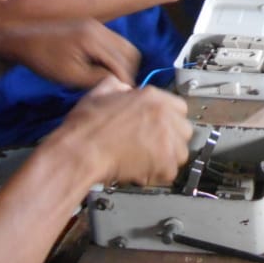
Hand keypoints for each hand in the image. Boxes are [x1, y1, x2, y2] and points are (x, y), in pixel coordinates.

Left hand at [0, 19, 139, 86]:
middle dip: (128, 71)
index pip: (122, 61)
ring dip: (123, 64)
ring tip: (113, 80)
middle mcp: (100, 29)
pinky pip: (114, 42)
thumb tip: (121, 84)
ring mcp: (97, 26)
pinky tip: (105, 69)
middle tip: (120, 88)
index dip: (126, 80)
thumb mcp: (71, 76)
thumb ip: (98, 79)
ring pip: (124, 46)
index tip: (124, 96)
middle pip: (130, 51)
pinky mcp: (93, 27)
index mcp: (94, 39)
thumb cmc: (44, 61)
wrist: (23, 41)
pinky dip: (115, 57)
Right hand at [58, 78, 192, 185]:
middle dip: (170, 140)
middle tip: (153, 147)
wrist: (80, 151)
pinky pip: (171, 172)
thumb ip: (118, 87)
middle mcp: (164, 114)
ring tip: (146, 162)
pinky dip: (157, 176)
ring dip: (166, 159)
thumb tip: (124, 89)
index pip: (179, 107)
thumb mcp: (100, 92)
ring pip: (181, 152)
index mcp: (151, 96)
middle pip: (183, 130)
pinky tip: (142, 172)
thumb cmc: (85, 127)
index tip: (160, 128)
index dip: (168, 120)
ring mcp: (166, 137)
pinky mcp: (163, 160)